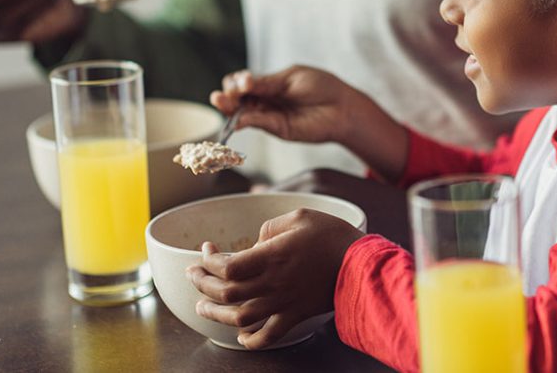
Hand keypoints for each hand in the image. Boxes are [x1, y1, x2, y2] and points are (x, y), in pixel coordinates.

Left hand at [186, 207, 364, 349]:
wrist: (362, 266)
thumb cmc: (334, 237)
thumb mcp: (302, 216)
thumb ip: (271, 226)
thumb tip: (257, 241)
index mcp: (272, 256)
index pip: (226, 267)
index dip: (208, 261)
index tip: (206, 251)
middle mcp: (272, 283)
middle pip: (225, 292)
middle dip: (202, 284)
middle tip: (194, 275)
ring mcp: (282, 303)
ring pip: (238, 317)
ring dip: (215, 313)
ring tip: (203, 306)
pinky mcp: (295, 315)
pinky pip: (267, 336)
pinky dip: (250, 340)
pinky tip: (241, 335)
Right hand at [211, 66, 361, 144]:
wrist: (343, 108)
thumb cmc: (323, 87)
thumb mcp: (293, 78)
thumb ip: (268, 83)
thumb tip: (242, 85)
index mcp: (270, 82)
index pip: (244, 81)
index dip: (238, 81)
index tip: (243, 81)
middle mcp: (266, 98)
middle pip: (238, 97)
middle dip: (228, 94)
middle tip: (227, 94)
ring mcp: (270, 113)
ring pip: (242, 111)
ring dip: (229, 107)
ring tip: (221, 101)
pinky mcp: (276, 128)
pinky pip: (256, 122)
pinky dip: (244, 120)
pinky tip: (238, 118)